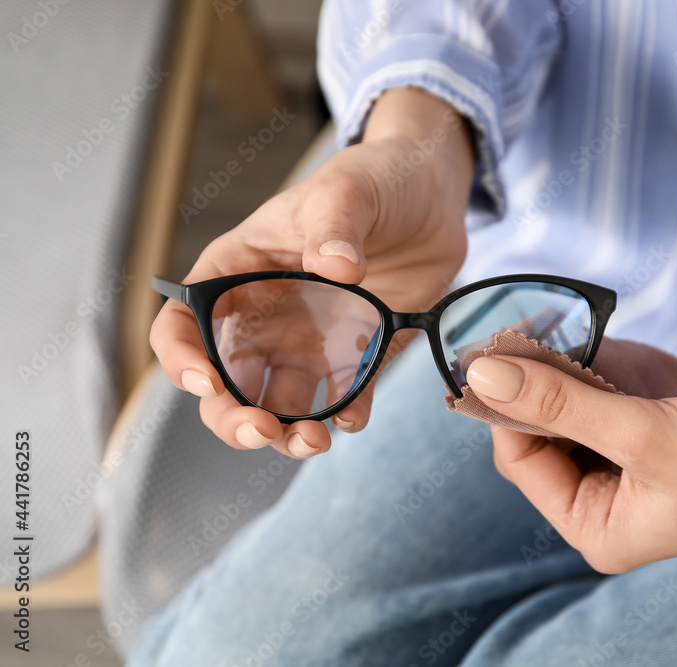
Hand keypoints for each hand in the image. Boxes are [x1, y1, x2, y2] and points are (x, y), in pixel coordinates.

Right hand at [150, 88, 475, 458]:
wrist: (431, 194)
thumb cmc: (374, 178)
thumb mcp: (347, 190)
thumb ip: (334, 225)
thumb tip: (334, 267)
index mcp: (239, 272)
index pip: (184, 323)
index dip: (181, 357)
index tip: (204, 381)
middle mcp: (266, 315)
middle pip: (226, 381)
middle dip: (232, 416)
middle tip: (261, 431)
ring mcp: (309, 340)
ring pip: (278, 403)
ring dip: (285, 432)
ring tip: (313, 442)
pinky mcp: (357, 355)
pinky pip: (342, 398)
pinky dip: (344, 417)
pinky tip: (353, 420)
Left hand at [467, 347, 676, 572]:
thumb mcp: (645, 434)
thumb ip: (560, 402)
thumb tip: (483, 377)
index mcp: (598, 527)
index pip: (520, 458)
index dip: (504, 402)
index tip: (493, 343)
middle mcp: (610, 503)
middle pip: (543, 431)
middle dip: (540, 378)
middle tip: (533, 321)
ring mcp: (635, 467)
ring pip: (576, 407)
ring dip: (572, 366)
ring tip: (570, 326)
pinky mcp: (659, 434)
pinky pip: (612, 395)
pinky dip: (608, 367)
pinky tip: (610, 344)